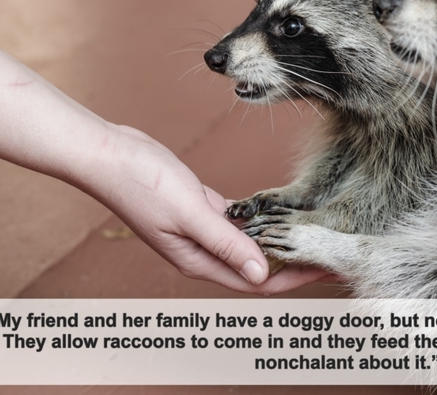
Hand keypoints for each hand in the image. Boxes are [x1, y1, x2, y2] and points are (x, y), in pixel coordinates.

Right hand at [81, 124, 329, 293]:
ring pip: (249, 245)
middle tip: (329, 252)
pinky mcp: (200, 209)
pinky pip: (237, 223)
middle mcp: (202, 251)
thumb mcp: (190, 213)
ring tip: (311, 235)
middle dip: (294, 262)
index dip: (294, 278)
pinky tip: (279, 214)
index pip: (257, 282)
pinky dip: (259, 221)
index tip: (326, 269)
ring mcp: (201, 231)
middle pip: (258, 266)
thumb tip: (262, 274)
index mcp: (199, 260)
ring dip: (279, 241)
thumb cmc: (140, 182)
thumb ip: (226, 243)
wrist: (107, 154)